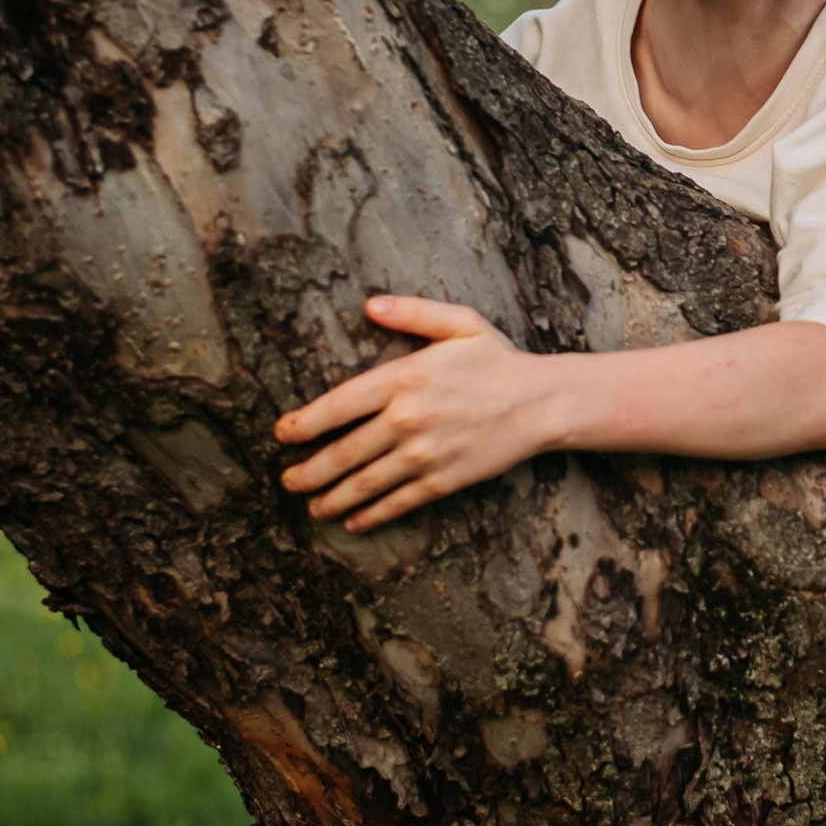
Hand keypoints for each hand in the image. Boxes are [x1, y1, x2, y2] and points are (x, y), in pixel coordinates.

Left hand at [274, 296, 557, 532]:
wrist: (541, 403)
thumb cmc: (497, 361)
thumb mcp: (459, 323)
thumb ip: (412, 312)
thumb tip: (370, 305)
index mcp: (404, 378)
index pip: (339, 405)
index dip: (305, 423)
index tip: (283, 434)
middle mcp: (407, 419)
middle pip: (343, 452)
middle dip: (309, 471)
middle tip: (287, 480)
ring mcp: (424, 454)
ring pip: (365, 483)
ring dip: (332, 498)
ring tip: (312, 506)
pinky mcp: (443, 480)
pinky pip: (398, 502)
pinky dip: (372, 515)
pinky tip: (354, 521)